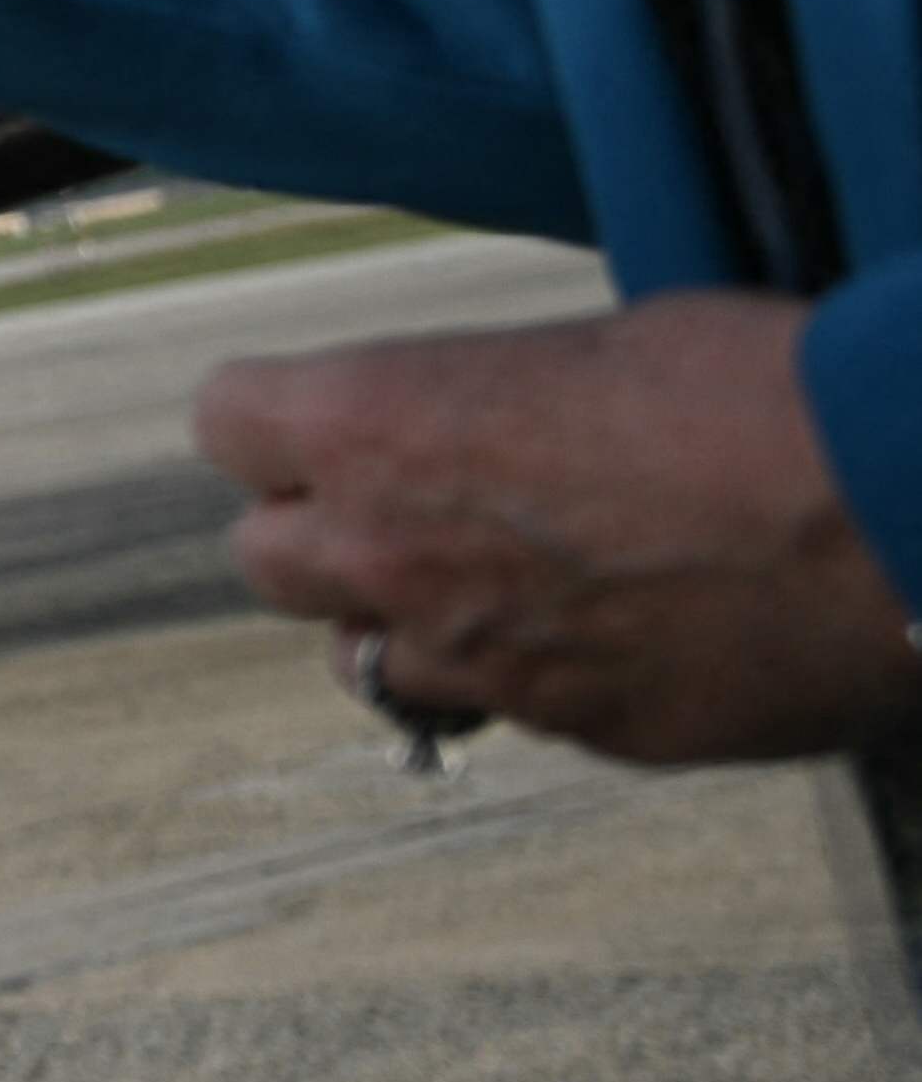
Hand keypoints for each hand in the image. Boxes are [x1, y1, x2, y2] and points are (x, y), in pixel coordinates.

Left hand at [205, 295, 921, 769]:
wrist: (895, 515)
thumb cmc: (756, 392)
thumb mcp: (592, 349)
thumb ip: (487, 405)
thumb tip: (491, 422)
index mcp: (372, 426)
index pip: (226, 424)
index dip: (277, 421)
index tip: (325, 419)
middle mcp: (392, 554)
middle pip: (265, 559)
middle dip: (322, 533)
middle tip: (403, 508)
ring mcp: (484, 662)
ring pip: (371, 662)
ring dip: (411, 626)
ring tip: (502, 584)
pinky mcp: (582, 732)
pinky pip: (509, 709)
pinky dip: (534, 678)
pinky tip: (617, 633)